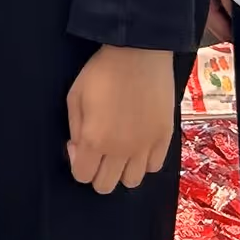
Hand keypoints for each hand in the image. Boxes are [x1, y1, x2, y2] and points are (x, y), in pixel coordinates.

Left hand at [66, 43, 176, 193]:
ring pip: (132, 182)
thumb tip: (78, 149)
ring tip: (119, 151)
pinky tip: (138, 145)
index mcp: (95, 140)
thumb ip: (74, 129)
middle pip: (106, 186)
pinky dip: (144, 162)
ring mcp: (146, 146)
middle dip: (97, 173)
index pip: (82, 176)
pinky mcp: (165, 138)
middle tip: (98, 151)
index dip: (77, 164)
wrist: (139, 54)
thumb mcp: (75, 97)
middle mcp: (121, 150)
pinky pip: (154, 167)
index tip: (78, 146)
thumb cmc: (101, 72)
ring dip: (122, 171)